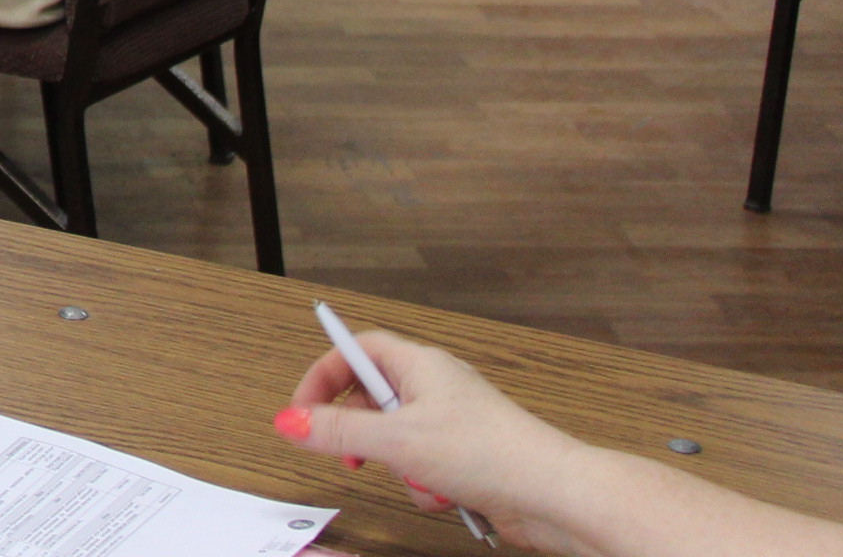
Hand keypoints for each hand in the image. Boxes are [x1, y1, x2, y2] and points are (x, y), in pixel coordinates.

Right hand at [274, 329, 588, 547]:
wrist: (551, 493)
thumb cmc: (491, 452)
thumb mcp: (397, 440)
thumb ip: (338, 431)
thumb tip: (291, 420)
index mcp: (419, 364)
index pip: (355, 350)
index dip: (322, 376)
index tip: (302, 410)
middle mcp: (435, 387)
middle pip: (372, 398)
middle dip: (360, 432)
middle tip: (352, 453)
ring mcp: (452, 423)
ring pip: (396, 439)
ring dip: (398, 465)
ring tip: (418, 476)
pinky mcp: (466, 458)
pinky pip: (423, 466)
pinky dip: (425, 484)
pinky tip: (444, 493)